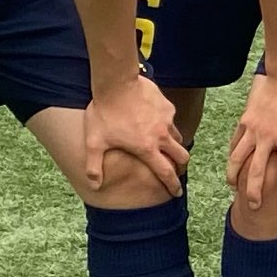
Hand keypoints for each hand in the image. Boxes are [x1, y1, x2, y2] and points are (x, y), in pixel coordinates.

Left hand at [82, 72, 187, 199]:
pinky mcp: (166, 106)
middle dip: (182, 167)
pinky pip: (172, 120)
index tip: (177, 193)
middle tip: (178, 171)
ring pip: (178, 137)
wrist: (116, 83)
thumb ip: (94, 166)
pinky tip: (158, 123)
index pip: (166, 172)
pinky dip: (168, 126)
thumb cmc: (105, 113)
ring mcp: (166, 119)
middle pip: (182, 156)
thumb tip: (94, 185)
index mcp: (147, 148)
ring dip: (176, 146)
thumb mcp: (94, 142)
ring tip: (168, 148)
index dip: (173, 185)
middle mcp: (161, 136)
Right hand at [227, 76, 276, 212]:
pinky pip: (235, 142)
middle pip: (257, 172)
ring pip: (238, 158)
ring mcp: (253, 128)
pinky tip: (233, 164)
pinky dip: (233, 155)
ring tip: (234, 188)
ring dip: (235, 175)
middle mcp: (267, 137)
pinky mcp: (245, 120)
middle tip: (254, 206)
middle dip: (255, 192)